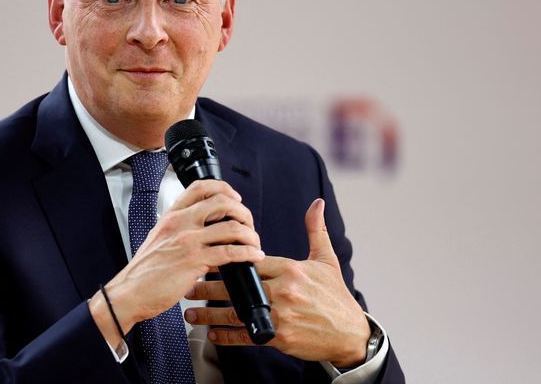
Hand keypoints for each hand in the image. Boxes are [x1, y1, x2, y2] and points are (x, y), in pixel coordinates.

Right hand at [89, 180, 264, 348]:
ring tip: (255, 244)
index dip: (224, 189)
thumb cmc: (144, 272)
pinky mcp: (194, 261)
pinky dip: (248, 253)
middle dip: (244, 213)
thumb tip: (205, 233)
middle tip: (249, 225)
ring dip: (250, 235)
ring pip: (231, 227)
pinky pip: (230, 252)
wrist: (130, 292)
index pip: (200, 187)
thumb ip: (179, 231)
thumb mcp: (159, 240)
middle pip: (222, 203)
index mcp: (171, 216)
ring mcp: (188, 241)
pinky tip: (253, 257)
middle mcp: (180, 223)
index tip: (236, 199)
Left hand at [183, 199, 370, 367]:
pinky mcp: (280, 337)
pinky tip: (212, 333)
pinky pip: (247, 335)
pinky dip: (227, 336)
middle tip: (190, 285)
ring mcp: (281, 315)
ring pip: (237, 313)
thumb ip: (316, 231)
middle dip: (210, 287)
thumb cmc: (336, 297)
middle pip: (238, 287)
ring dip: (210, 314)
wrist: (351, 334)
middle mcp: (284, 291)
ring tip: (192, 312)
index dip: (227, 259)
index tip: (208, 255)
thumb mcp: (327, 261)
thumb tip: (316, 203)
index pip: (251, 260)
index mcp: (292, 269)